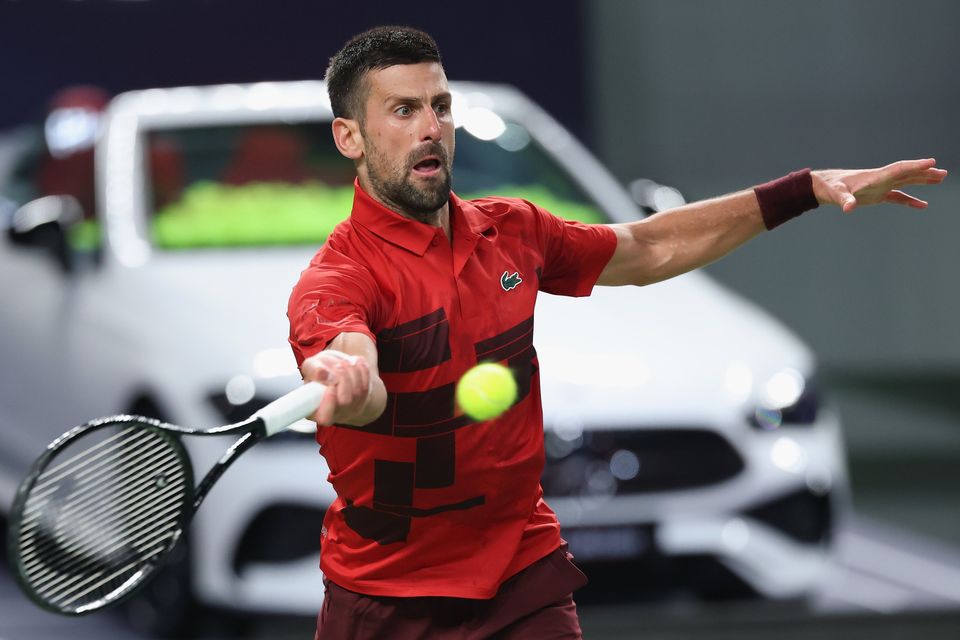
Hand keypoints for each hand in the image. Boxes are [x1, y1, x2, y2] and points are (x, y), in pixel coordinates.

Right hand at [300, 349, 371, 425]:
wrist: (335, 369)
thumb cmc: (320, 370)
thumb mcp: (311, 366)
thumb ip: (313, 370)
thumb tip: (323, 374)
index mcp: (315, 410)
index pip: (324, 417)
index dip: (329, 403)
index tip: (331, 386)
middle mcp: (334, 414)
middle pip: (345, 401)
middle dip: (343, 378)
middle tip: (338, 365)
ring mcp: (350, 409)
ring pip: (358, 392)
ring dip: (353, 372)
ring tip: (345, 362)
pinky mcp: (362, 401)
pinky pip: (367, 386)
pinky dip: (363, 371)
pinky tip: (356, 362)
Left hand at [813, 158, 947, 213]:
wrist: (823, 186)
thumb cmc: (829, 187)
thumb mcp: (836, 194)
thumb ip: (844, 200)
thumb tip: (848, 208)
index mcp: (874, 177)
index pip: (898, 169)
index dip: (914, 166)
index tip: (931, 162)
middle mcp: (880, 179)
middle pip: (907, 174)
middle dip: (924, 173)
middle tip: (942, 172)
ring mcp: (880, 186)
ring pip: (905, 182)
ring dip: (922, 181)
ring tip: (940, 178)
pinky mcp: (877, 195)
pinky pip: (898, 196)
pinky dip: (910, 200)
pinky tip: (922, 205)